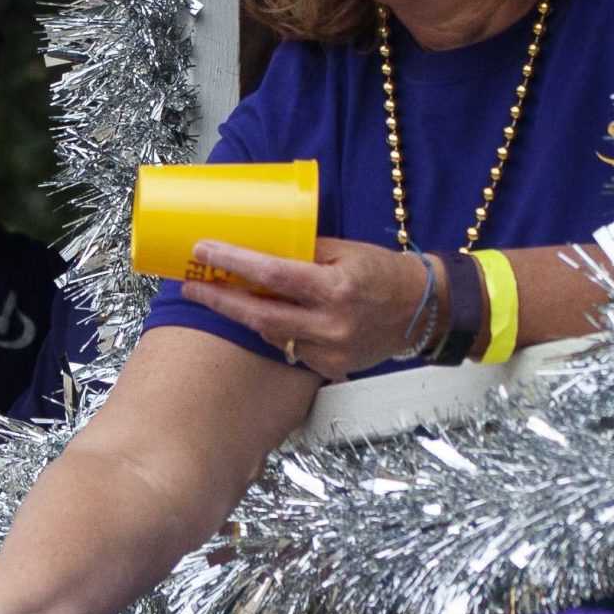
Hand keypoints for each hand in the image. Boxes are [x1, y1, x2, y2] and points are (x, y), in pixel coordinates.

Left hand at [179, 236, 429, 380]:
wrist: (424, 310)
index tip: (202, 251)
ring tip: (219, 297)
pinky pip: (291, 348)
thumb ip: (303, 252)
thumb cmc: (382, 271)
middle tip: (189, 286)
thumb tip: (259, 245)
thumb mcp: (345, 251)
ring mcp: (332, 350)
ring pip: (271, 334)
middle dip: (219, 300)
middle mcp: (331, 324)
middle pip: (259, 314)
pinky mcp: (332, 367)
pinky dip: (275, 331)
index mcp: (335, 288)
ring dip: (243, 316)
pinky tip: (266, 316)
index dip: (232, 263)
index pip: (272, 275)